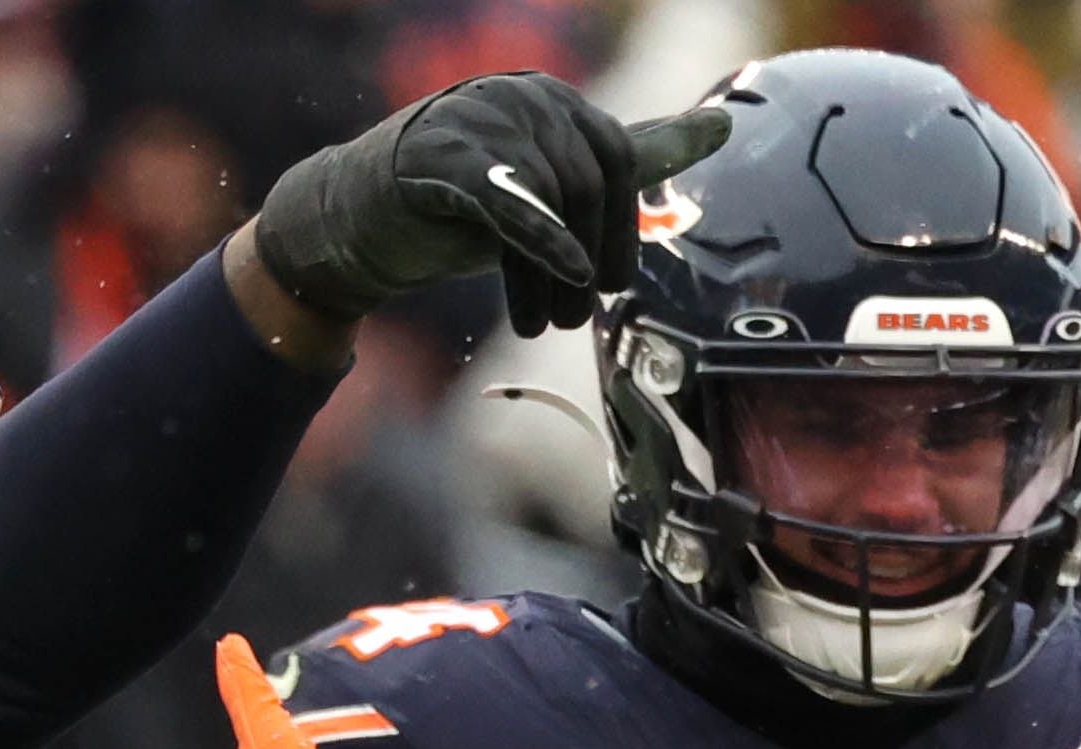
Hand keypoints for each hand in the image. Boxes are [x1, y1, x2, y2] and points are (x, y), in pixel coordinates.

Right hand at [250, 74, 729, 336]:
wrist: (359, 223)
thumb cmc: (465, 208)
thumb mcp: (558, 191)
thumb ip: (633, 160)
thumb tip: (722, 124)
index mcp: (557, 102)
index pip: (623, 159)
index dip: (626, 229)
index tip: (611, 282)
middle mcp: (524, 95)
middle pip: (594, 182)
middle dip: (594, 259)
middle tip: (573, 316)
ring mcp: (481, 117)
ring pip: (554, 200)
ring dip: (554, 277)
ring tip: (541, 321)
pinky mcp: (442, 154)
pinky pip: (510, 197)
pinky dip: (543, 237)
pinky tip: (567, 273)